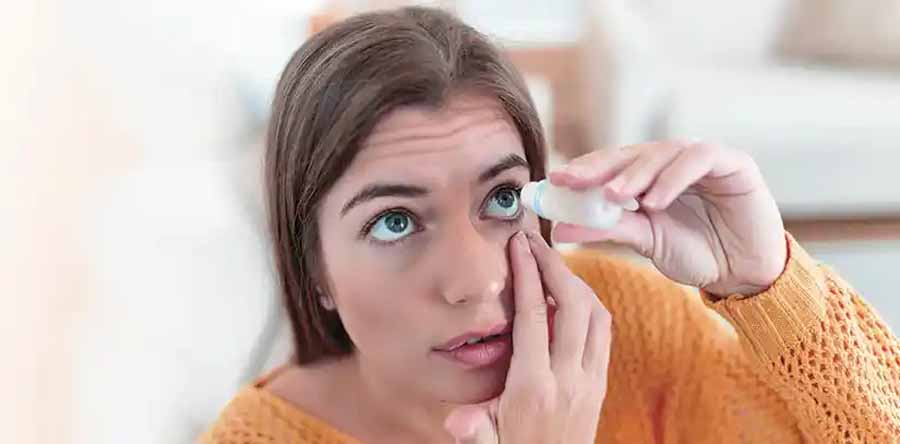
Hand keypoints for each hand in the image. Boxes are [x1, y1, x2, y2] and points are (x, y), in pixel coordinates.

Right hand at [444, 231, 610, 443]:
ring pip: (596, 314)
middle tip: (535, 242)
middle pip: (573, 305)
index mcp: (533, 387)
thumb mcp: (487, 442)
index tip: (519, 246)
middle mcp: (568, 378)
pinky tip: (569, 296)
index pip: (534, 317)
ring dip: (576, 282)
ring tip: (551, 263)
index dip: (528, 275)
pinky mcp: (601, 382)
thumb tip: (455, 421)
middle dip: (556, 266)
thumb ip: (472, 428)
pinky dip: (588, 304)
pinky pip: (603, 331)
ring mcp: (590, 379)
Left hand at [549, 141, 785, 295]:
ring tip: (613, 196)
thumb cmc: (697, 253)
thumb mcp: (645, 241)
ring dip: (635, 174)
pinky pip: (698, 159)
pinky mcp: (733, 162)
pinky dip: (673, 178)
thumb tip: (559, 229)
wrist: (745, 273)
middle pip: (630, 152)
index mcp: (648, 176)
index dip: (581, 170)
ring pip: (661, 152)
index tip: (553, 182)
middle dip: (599, 167)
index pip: (609, 164)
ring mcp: (702, 158)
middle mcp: (672, 161)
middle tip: (573, 181)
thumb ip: (606, 229)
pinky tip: (654, 201)